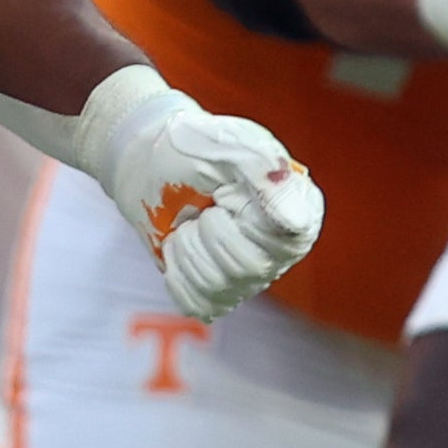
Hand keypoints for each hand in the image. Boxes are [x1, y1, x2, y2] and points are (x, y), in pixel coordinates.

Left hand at [80, 76, 322, 317]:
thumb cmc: (194, 148)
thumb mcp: (230, 145)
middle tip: (204, 205)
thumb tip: (296, 223)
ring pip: (218, 287)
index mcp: (299, 208)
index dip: (245, 218)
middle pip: (249, 268)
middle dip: (209, 231)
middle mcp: (283, 249)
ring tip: (190, 221)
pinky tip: (181, 245)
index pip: (286, 240)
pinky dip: (177, 272)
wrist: (149, 164)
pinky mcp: (218, 294)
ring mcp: (250, 277)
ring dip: (188, 248)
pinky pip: (196, 303)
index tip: (226, 192)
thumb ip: (266, 174)